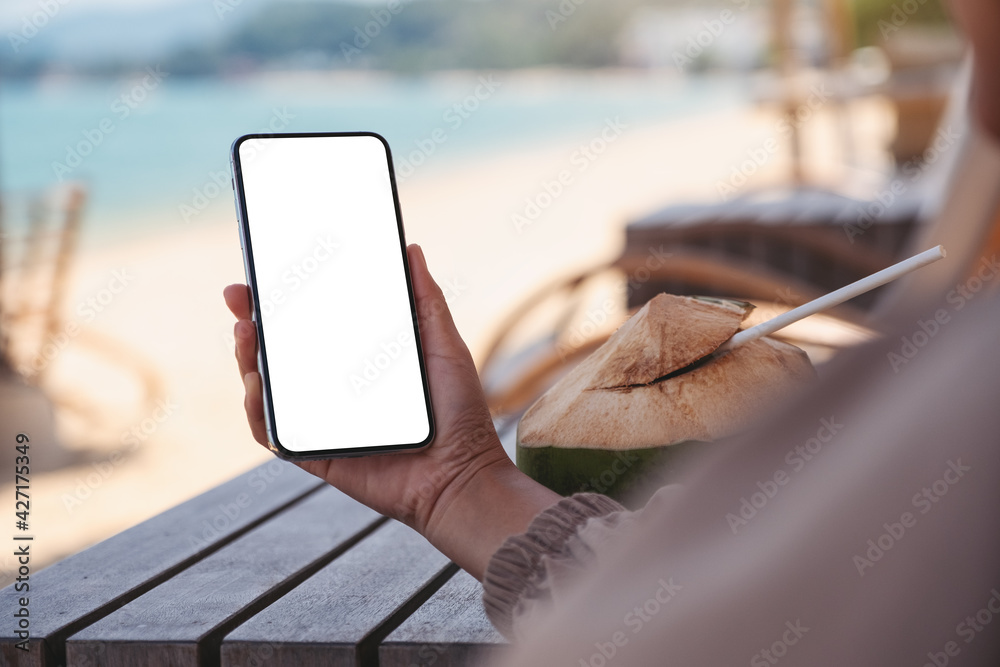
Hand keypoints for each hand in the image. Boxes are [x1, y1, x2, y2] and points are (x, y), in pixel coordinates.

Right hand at [224, 244, 558, 577]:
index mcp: (359, 362)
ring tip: (245, 332)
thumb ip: (426, 301)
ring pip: (268, 390)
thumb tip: (410, 250)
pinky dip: (257, 411)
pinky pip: (274, 435)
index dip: (283, 302)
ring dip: (247, 361)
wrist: (463, 475)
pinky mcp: (317, 456)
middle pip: (280, 354)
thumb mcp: (443, 345)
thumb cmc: (459, 413)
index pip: (311, 326)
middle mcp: (335, 390)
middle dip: (251, 322)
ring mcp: (323, 422)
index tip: (263, 274)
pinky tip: (255, 385)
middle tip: (238, 296)